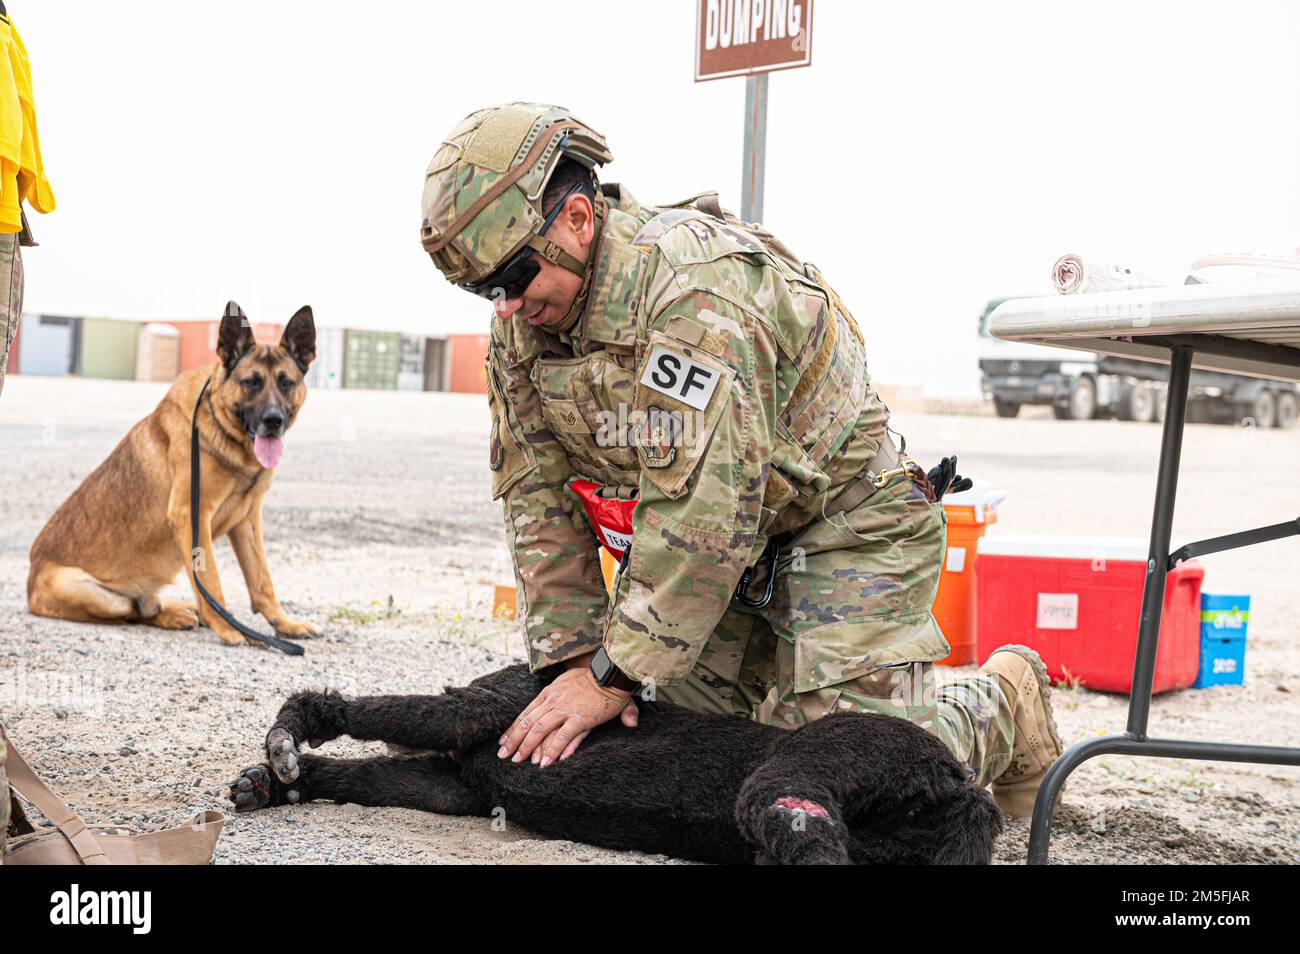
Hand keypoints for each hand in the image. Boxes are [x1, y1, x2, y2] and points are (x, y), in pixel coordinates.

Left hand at [497, 666, 638, 766]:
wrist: (611, 672)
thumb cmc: (593, 678)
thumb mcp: (568, 684)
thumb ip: (558, 701)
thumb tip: (552, 717)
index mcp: (549, 692)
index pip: (526, 713)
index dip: (513, 728)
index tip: (503, 741)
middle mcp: (553, 701)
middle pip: (528, 723)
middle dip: (514, 741)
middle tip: (503, 756)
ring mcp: (566, 710)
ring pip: (540, 730)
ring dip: (527, 747)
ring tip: (518, 761)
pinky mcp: (581, 718)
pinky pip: (563, 736)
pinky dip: (553, 750)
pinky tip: (546, 763)